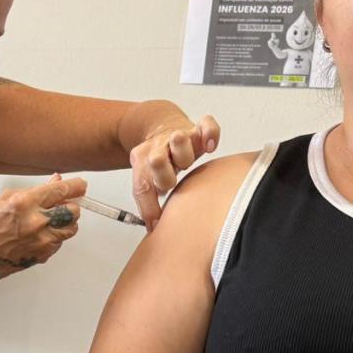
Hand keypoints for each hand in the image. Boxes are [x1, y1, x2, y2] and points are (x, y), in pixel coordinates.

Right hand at [0, 174, 86, 279]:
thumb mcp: (6, 199)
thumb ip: (34, 190)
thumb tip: (55, 181)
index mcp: (26, 203)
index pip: (62, 190)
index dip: (76, 186)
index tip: (80, 185)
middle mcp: (37, 221)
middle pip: (73, 210)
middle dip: (70, 206)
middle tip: (62, 206)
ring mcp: (43, 239)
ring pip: (72, 227)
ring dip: (65, 222)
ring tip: (50, 221)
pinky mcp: (46, 253)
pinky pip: (61, 242)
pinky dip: (55, 237)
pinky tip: (40, 235)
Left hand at [129, 116, 219, 231]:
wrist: (160, 126)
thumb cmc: (158, 160)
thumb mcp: (146, 180)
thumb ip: (148, 202)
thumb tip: (154, 228)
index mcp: (144, 163)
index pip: (143, 186)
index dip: (149, 207)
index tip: (156, 223)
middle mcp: (160, 149)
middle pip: (157, 160)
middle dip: (160, 168)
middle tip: (164, 177)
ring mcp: (179, 137)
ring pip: (180, 139)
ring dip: (180, 146)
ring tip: (182, 149)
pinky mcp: (197, 128)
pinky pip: (207, 125)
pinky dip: (209, 133)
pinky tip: (210, 146)